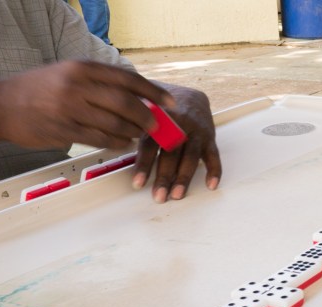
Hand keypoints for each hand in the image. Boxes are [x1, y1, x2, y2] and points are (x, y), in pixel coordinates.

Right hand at [0, 61, 173, 149]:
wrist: (2, 106)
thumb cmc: (42, 90)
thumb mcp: (70, 74)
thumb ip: (102, 83)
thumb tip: (140, 98)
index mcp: (83, 68)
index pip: (128, 78)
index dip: (154, 92)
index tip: (171, 103)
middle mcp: (78, 85)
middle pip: (126, 103)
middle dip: (147, 117)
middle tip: (157, 126)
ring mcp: (70, 108)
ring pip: (116, 124)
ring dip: (133, 132)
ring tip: (137, 134)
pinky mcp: (65, 130)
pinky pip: (101, 139)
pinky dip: (117, 142)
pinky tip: (122, 142)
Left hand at [131, 86, 221, 202]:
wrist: (191, 95)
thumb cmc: (162, 107)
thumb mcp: (144, 106)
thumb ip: (129, 118)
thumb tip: (106, 129)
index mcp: (159, 118)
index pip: (150, 144)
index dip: (144, 164)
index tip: (138, 183)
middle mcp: (179, 124)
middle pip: (171, 153)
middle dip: (165, 177)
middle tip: (159, 196)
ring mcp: (197, 132)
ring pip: (191, 156)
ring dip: (184, 177)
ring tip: (178, 194)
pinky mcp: (210, 138)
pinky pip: (214, 155)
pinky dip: (215, 170)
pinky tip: (211, 185)